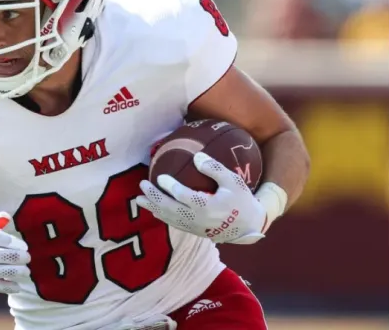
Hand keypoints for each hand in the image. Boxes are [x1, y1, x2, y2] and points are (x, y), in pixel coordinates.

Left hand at [136, 152, 266, 244]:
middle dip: (154, 197)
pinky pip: (174, 224)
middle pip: (170, 208)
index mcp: (207, 207)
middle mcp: (197, 219)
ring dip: (153, 208)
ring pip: (169, 218)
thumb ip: (215, 169)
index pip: (184, 196)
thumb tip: (196, 156)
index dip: (170, 187)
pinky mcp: (194, 231)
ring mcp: (194, 227)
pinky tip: (153, 210)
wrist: (249, 226)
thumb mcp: (233, 182)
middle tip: (142, 186)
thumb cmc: (241, 200)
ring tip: (139, 199)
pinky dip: (162, 217)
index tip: (159, 177)